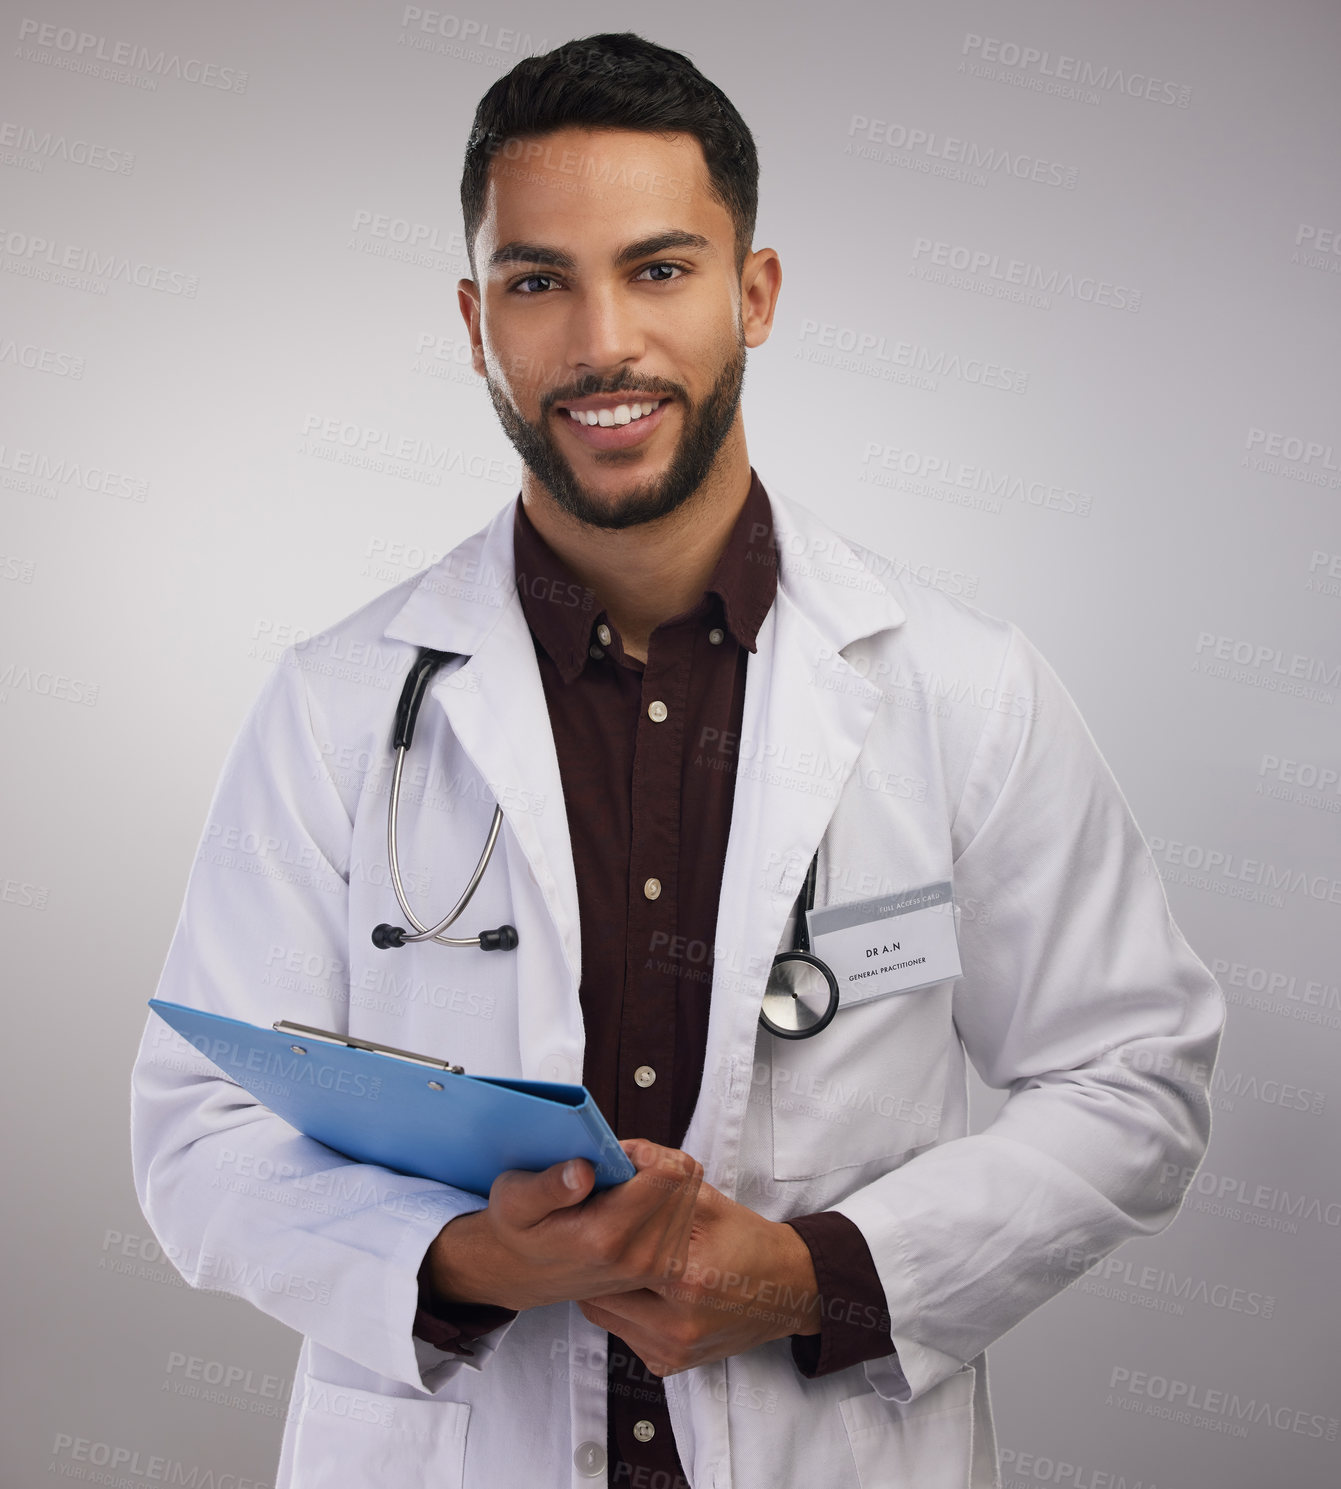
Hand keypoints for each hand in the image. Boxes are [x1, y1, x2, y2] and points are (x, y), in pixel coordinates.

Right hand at [422, 1139, 702, 1312]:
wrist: (524, 1273)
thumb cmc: (519, 1229)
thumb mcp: (513, 1200)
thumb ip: (546, 1186)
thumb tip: (583, 1171)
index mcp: (606, 1239)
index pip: (666, 1174)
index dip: (643, 1151)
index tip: (613, 1154)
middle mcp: (640, 1259)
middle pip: (683, 1177)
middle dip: (652, 1159)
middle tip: (615, 1167)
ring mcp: (658, 1267)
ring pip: (690, 1189)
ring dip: (660, 1175)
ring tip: (621, 1185)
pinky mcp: (668, 1269)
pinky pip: (689, 1208)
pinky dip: (666, 1194)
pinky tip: (634, 1201)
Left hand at [577, 1180, 820, 1375]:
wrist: (788, 1290)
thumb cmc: (748, 1242)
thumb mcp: (708, 1201)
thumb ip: (660, 1179)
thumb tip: (620, 1157)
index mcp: (689, 1280)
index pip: (614, 1255)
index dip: (600, 1230)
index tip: (593, 1214)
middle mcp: (679, 1326)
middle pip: (600, 1290)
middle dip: (595, 1261)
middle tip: (596, 1236)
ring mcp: (672, 1351)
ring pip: (604, 1315)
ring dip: (605, 1287)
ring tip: (616, 1260)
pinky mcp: (668, 1365)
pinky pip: (623, 1335)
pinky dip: (623, 1310)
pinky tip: (638, 1288)